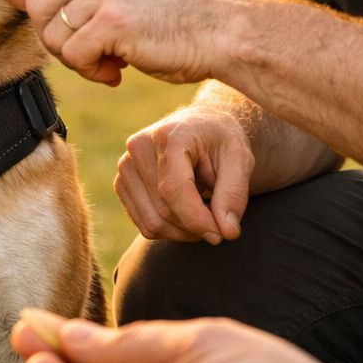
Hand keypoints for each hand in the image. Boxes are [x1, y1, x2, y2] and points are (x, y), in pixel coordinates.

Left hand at [0, 0, 213, 85]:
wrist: (217, 31)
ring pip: (51, 33)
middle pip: (34, 6)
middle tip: (93, 49)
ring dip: (75, 57)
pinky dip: (91, 70)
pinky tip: (119, 66)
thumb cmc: (164, 17)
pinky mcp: (113, 19)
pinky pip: (73, 55)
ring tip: (110, 56)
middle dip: (55, 37)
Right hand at [118, 105, 252, 242]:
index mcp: (169, 135)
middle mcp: (139, 148)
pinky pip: (145, 224)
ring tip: (204, 213)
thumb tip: (227, 232)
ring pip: (153, 223)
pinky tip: (187, 212)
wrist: (201, 128)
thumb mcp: (240, 160)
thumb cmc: (221, 142)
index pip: (173, 189)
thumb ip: (234, 194)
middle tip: (220, 224)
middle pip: (164, 210)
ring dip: (184, 231)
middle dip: (195, 227)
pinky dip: (170, 229)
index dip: (197, 219)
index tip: (221, 235)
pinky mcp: (122, 183)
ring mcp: (126, 166)